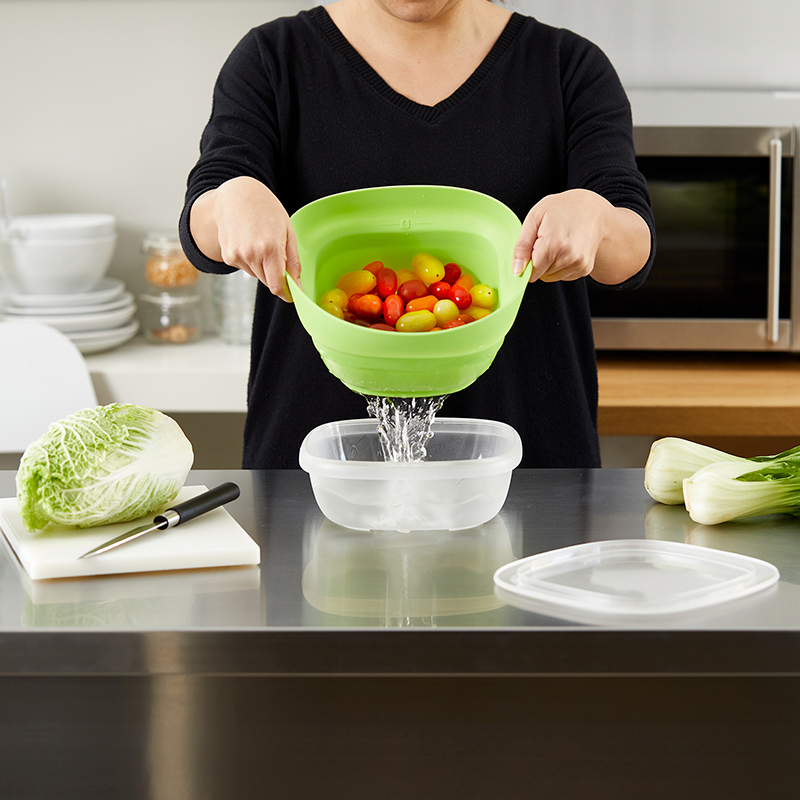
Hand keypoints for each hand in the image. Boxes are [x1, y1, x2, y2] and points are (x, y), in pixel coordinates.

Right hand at [191, 176, 300, 302]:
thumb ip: (294, 262)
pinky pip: (245, 268)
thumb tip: (298, 286)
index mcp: (270, 248)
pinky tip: (249, 242)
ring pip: (256, 275)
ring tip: (261, 243)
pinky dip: (251, 262)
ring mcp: (237, 256)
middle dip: (275, 275)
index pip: (277, 286)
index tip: (291, 294)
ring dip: (263, 267)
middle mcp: (251, 254)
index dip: (285, 294)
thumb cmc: (266, 209)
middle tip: (277, 254)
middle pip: (268, 282)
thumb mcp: (288, 231)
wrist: (236, 195)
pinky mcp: (228, 256)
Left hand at [513, 189, 608, 283]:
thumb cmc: (562, 209)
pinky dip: (561, 266)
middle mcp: (568, 257)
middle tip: (548, 240)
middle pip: (541, 275)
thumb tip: (517, 270)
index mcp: (553, 245)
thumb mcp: (535, 218)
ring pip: (552, 277)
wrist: (592, 209)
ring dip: (550, 264)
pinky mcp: (585, 268)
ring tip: (558, 243)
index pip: (532, 272)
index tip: (534, 247)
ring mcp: (579, 264)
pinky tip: (567, 249)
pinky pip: (564, 276)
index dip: (529, 261)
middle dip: (540, 261)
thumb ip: (522, 246)